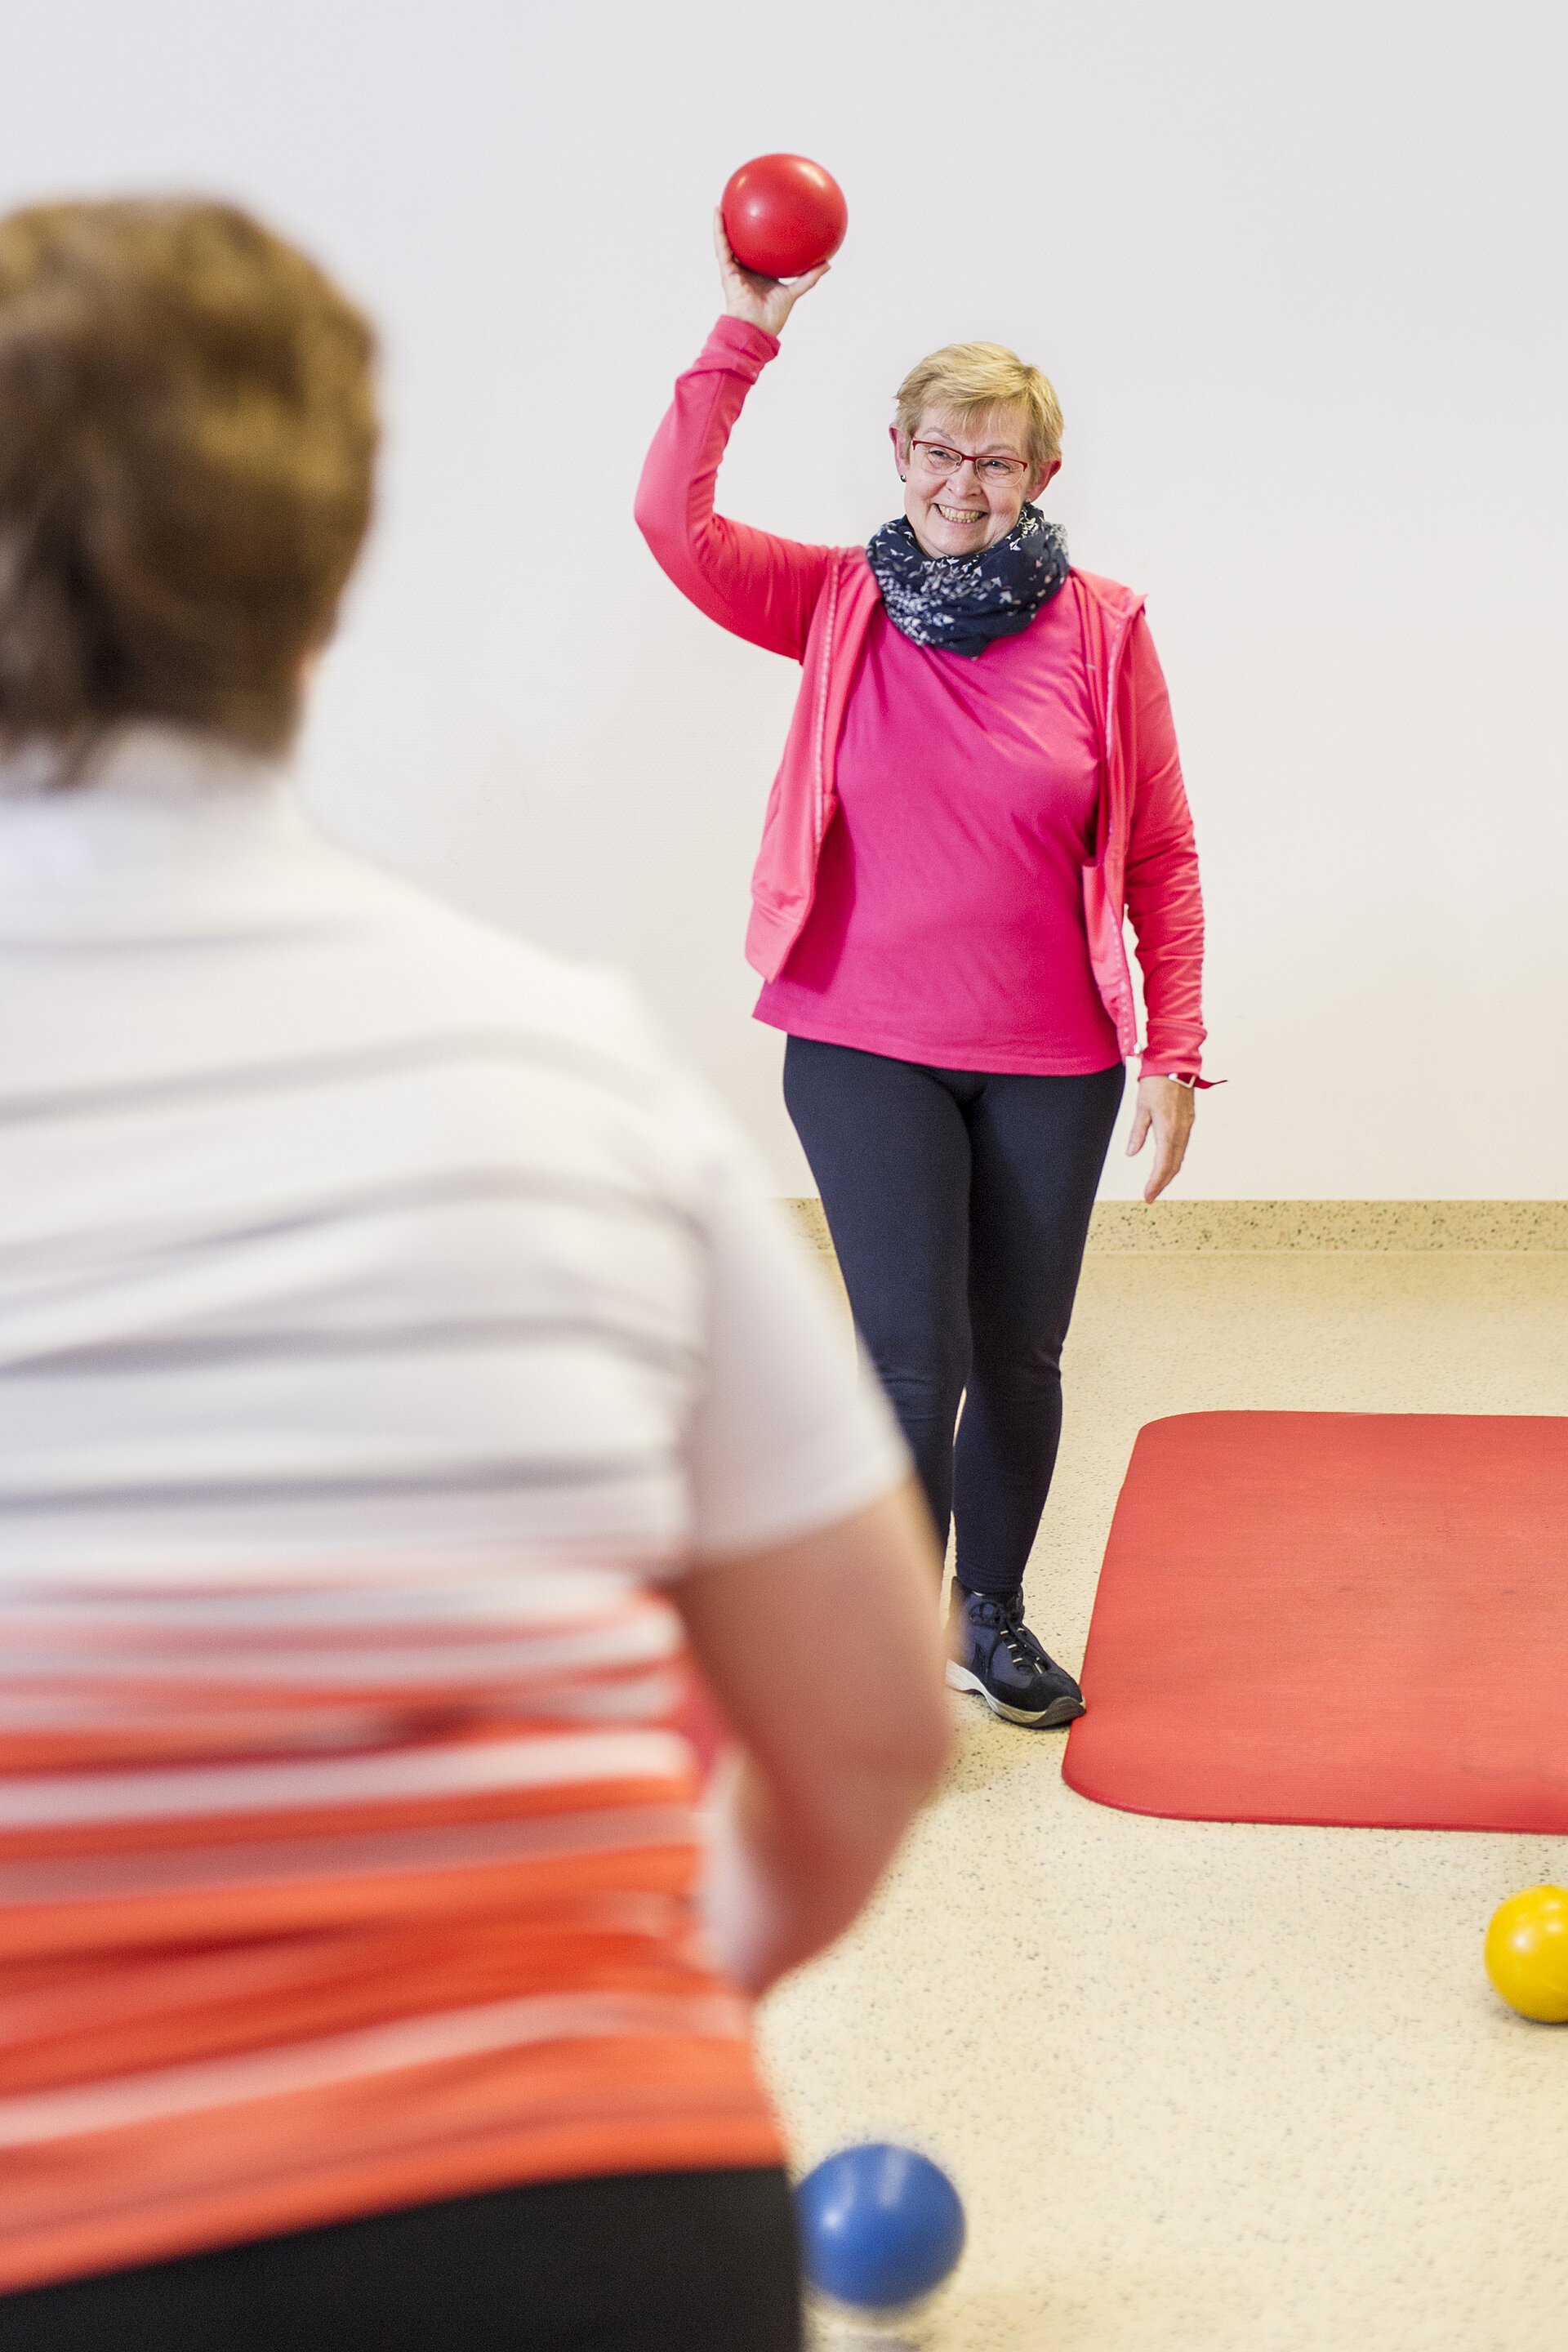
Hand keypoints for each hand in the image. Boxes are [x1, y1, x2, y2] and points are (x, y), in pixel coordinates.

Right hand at [713, 209, 829, 338]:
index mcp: (757, 274)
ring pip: (726, 243)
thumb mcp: (794, 292)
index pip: (757, 252)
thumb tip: (828, 263)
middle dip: (738, 228)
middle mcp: (744, 271)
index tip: (762, 220)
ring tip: (722, 203)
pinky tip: (717, 213)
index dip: (758, 238)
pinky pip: (721, 247)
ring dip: (722, 223)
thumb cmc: (772, 317)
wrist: (756, 328)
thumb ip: (809, 277)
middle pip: (740, 245)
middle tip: (742, 207)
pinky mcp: (726, 271)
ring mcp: (734, 270)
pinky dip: (718, 230)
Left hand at [1126, 1075, 1194, 1203]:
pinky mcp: (1189, 1120)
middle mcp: (1181, 1131)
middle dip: (1162, 1182)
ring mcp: (1187, 1126)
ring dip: (1168, 1173)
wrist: (1176, 1062)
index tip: (1147, 1196)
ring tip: (1156, 1185)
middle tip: (1150, 1196)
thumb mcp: (1141, 1108)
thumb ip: (1137, 1133)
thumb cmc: (1156, 1082)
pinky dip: (1174, 1159)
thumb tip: (1131, 1153)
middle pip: (1173, 1165)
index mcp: (1168, 1130)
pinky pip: (1182, 1146)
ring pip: (1179, 1157)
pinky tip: (1166, 1164)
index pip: (1163, 1165)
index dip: (1155, 1183)